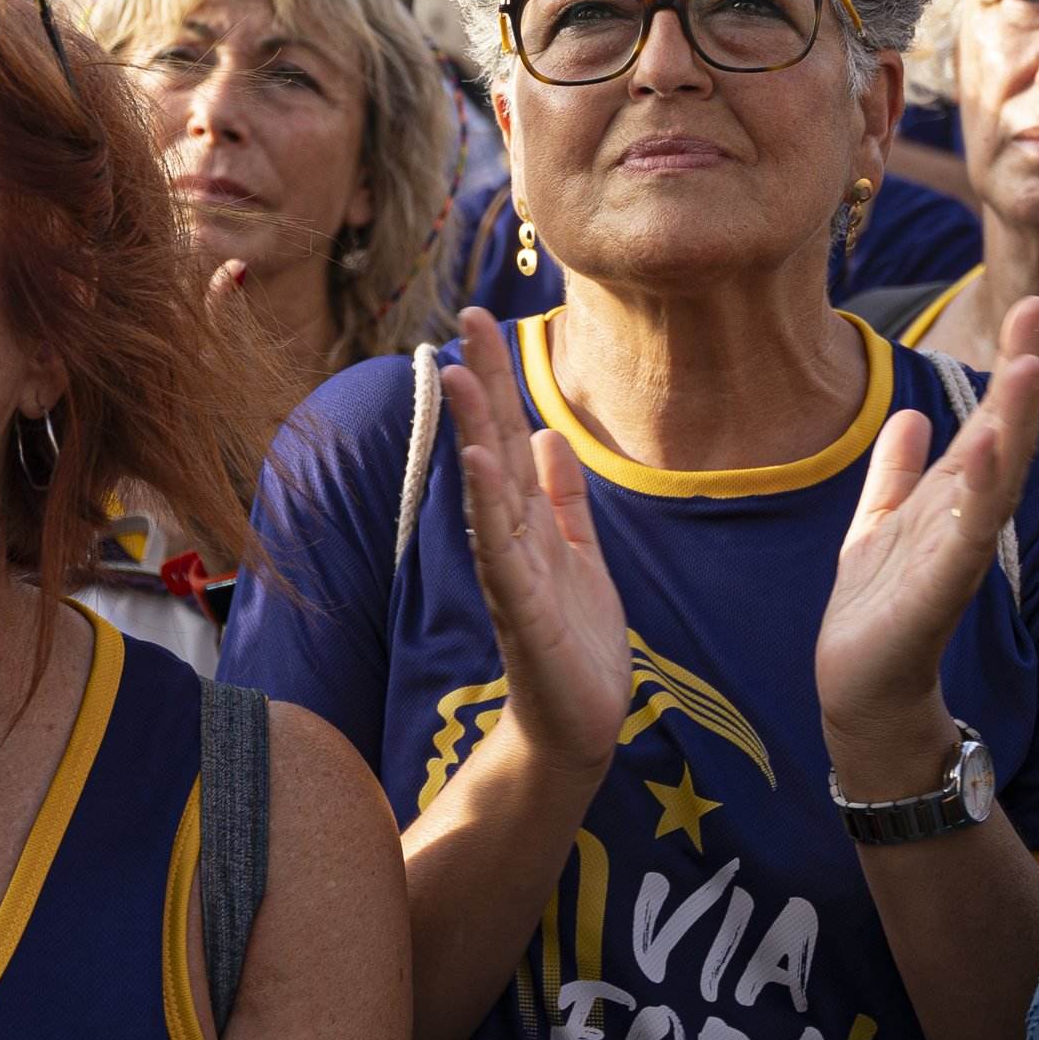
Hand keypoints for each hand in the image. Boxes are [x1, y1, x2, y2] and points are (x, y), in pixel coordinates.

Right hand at [435, 306, 631, 780]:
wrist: (580, 722)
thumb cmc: (574, 642)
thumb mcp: (580, 553)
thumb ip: (564, 498)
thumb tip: (548, 435)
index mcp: (527, 520)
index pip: (506, 435)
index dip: (497, 379)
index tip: (483, 318)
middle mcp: (509, 536)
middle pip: (491, 446)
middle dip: (481, 383)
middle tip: (465, 317)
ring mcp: (510, 571)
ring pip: (487, 489)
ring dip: (472, 431)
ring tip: (458, 373)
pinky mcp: (520, 609)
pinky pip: (499, 550)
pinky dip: (488, 506)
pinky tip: (479, 464)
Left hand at [815, 296, 1038, 794]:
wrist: (859, 686)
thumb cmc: (876, 609)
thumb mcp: (878, 522)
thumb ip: (895, 472)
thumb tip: (909, 414)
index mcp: (953, 500)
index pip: (990, 423)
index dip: (1011, 368)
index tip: (1030, 309)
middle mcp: (966, 521)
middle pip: (1005, 439)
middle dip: (1021, 378)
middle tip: (1037, 311)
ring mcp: (958, 555)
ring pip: (996, 481)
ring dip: (1012, 425)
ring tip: (1025, 366)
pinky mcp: (939, 592)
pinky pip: (965, 536)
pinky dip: (975, 493)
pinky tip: (980, 449)